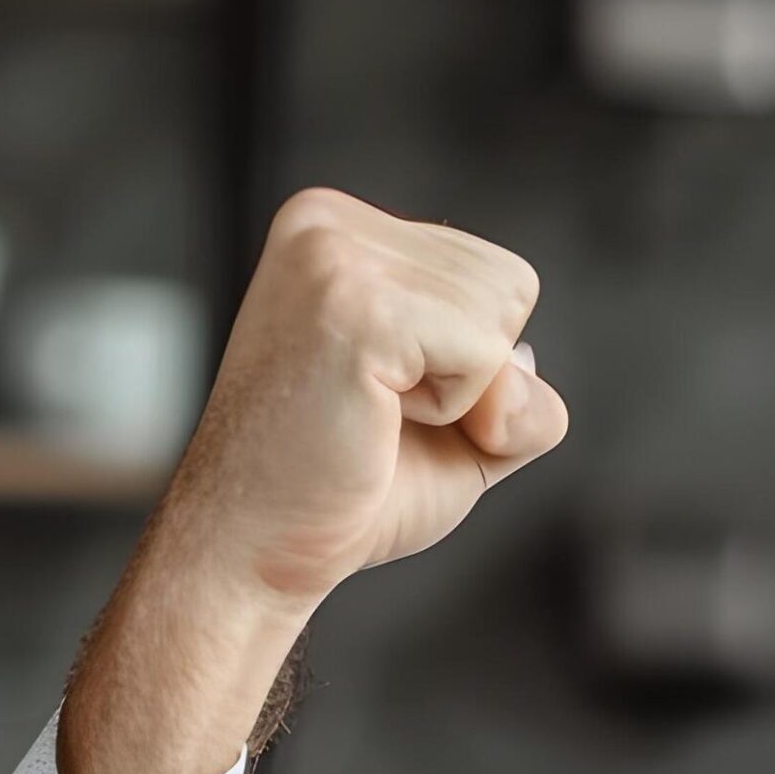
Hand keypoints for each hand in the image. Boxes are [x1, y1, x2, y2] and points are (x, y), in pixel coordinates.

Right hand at [57, 189, 562, 773]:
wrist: (251, 551)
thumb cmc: (341, 490)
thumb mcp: (458, 426)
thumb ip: (514, 386)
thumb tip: (523, 360)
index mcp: (336, 227)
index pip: (497, 274)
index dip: (469, 363)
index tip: (377, 395)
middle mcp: (326, 222)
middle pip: (511, 285)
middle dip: (470, 377)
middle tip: (371, 414)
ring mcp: (334, 255)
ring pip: (504, 315)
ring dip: (457, 397)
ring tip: (365, 414)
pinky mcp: (354, 305)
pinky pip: (486, 357)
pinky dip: (453, 411)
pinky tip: (371, 420)